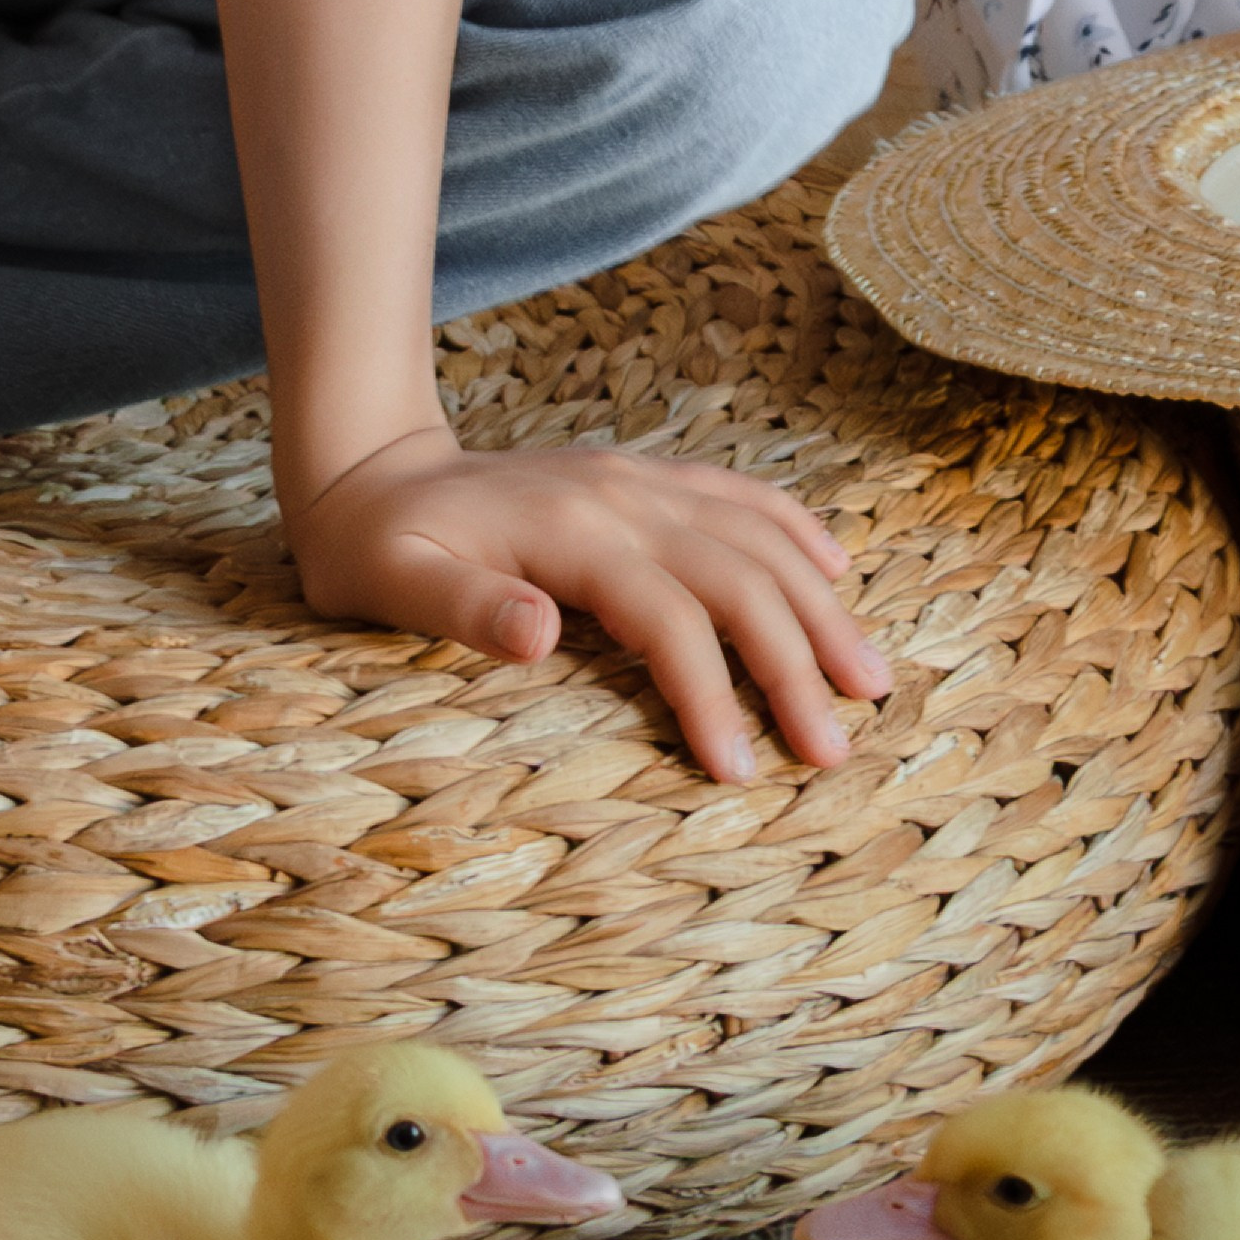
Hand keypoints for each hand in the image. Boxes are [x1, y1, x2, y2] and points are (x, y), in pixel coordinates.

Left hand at [287, 425, 889, 778]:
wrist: (371, 470)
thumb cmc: (378, 546)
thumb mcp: (391, 582)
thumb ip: (462, 608)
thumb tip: (538, 633)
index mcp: (570, 531)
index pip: (668, 617)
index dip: (711, 692)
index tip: (740, 770)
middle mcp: (621, 497)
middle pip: (738, 577)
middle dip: (795, 663)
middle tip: (833, 749)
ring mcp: (637, 481)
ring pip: (757, 538)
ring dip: (819, 606)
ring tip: (869, 680)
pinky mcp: (641, 479)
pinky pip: (738, 496)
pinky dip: (794, 531)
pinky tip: (835, 569)